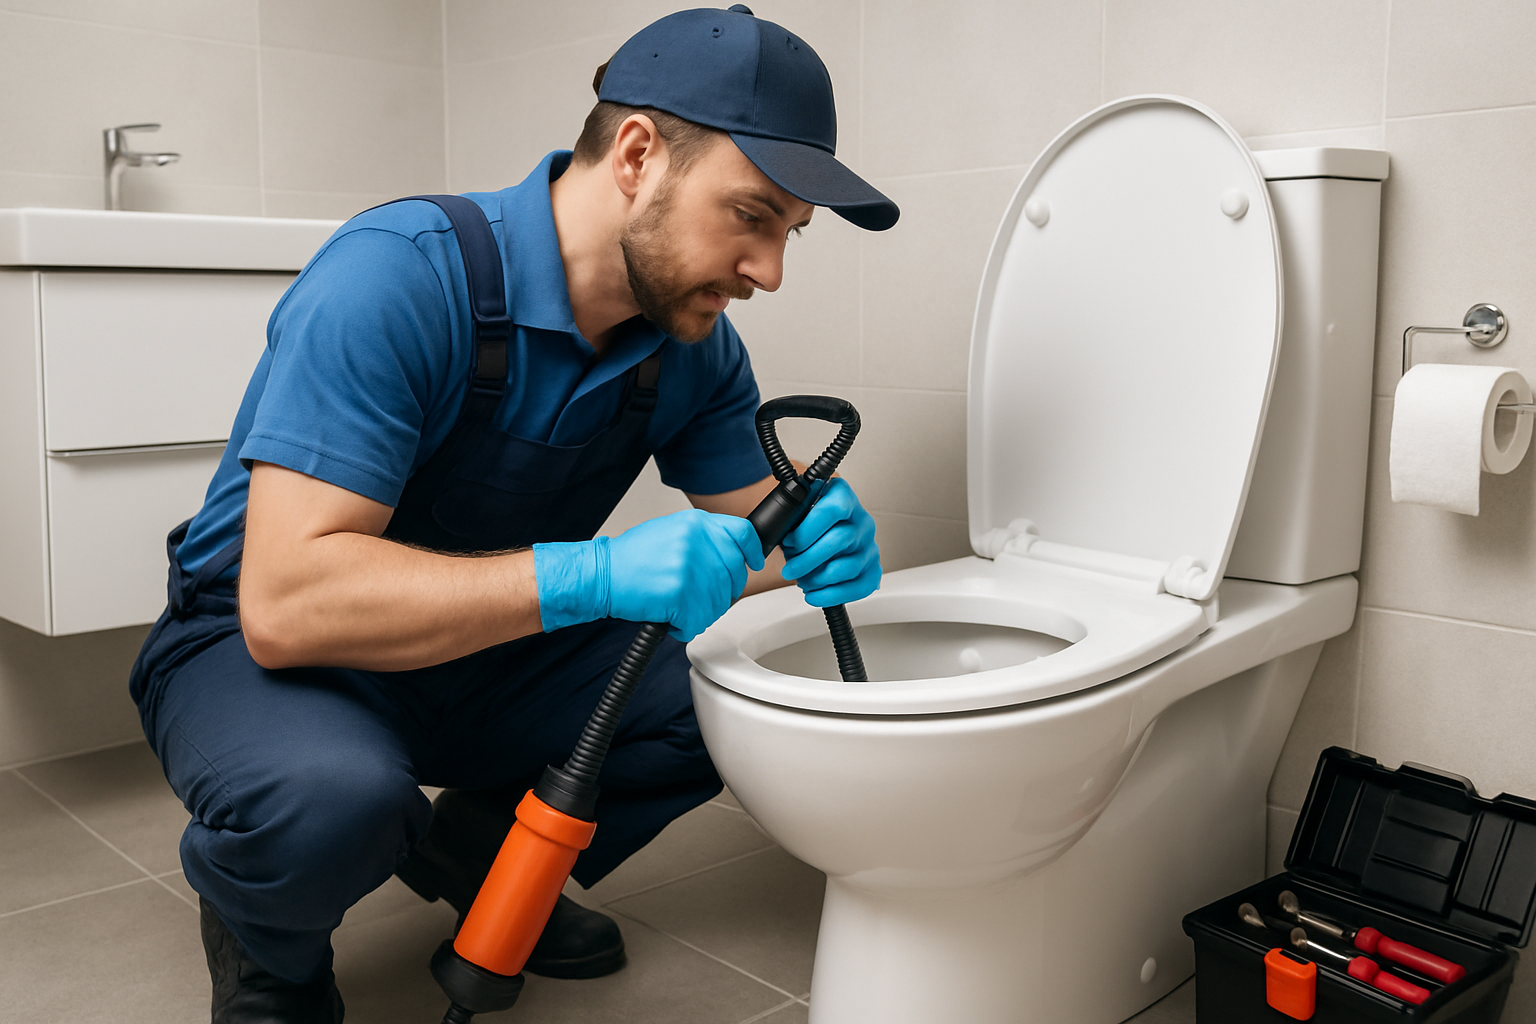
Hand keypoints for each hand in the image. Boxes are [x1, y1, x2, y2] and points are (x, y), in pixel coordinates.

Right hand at [534, 509, 763, 640]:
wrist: (601, 574)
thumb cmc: (632, 557)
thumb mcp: (671, 531)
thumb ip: (703, 538)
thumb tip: (731, 554)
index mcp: (696, 523)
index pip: (742, 533)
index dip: (752, 551)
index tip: (753, 563)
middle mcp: (697, 542)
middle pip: (734, 575)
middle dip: (721, 592)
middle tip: (698, 597)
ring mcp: (691, 569)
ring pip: (719, 603)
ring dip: (700, 612)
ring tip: (676, 605)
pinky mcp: (681, 595)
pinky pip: (698, 621)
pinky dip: (685, 626)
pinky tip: (669, 617)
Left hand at [780, 478, 880, 606]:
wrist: (823, 533)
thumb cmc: (808, 524)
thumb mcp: (797, 513)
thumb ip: (791, 520)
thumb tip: (778, 539)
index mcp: (842, 496)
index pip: (832, 510)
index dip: (808, 530)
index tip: (789, 542)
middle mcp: (861, 519)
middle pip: (840, 540)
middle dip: (808, 560)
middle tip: (789, 570)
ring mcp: (870, 545)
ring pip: (848, 566)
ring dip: (820, 579)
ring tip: (802, 581)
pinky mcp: (873, 568)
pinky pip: (860, 586)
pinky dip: (834, 595)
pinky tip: (815, 595)